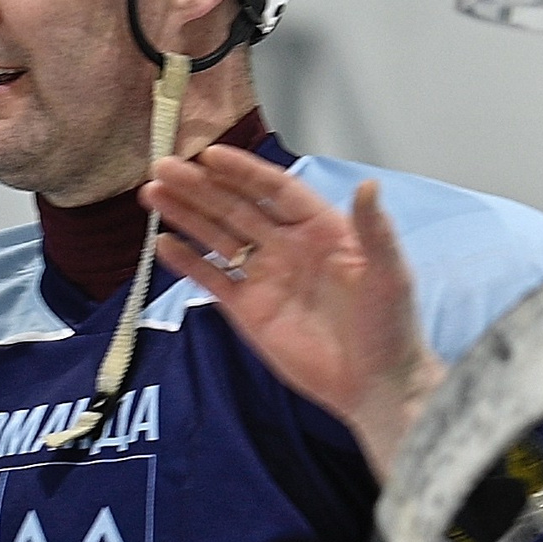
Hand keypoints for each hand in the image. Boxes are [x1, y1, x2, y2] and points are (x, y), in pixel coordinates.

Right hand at [145, 148, 438, 473]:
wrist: (374, 385)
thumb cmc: (390, 327)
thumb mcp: (389, 274)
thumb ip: (375, 230)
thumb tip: (368, 185)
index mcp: (322, 229)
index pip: (275, 190)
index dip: (243, 173)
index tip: (209, 156)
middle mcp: (288, 246)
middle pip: (237, 208)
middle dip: (200, 188)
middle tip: (163, 168)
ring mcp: (265, 278)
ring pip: (218, 238)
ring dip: (186, 216)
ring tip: (152, 194)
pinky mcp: (248, 311)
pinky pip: (212, 280)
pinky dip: (187, 262)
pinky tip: (163, 243)